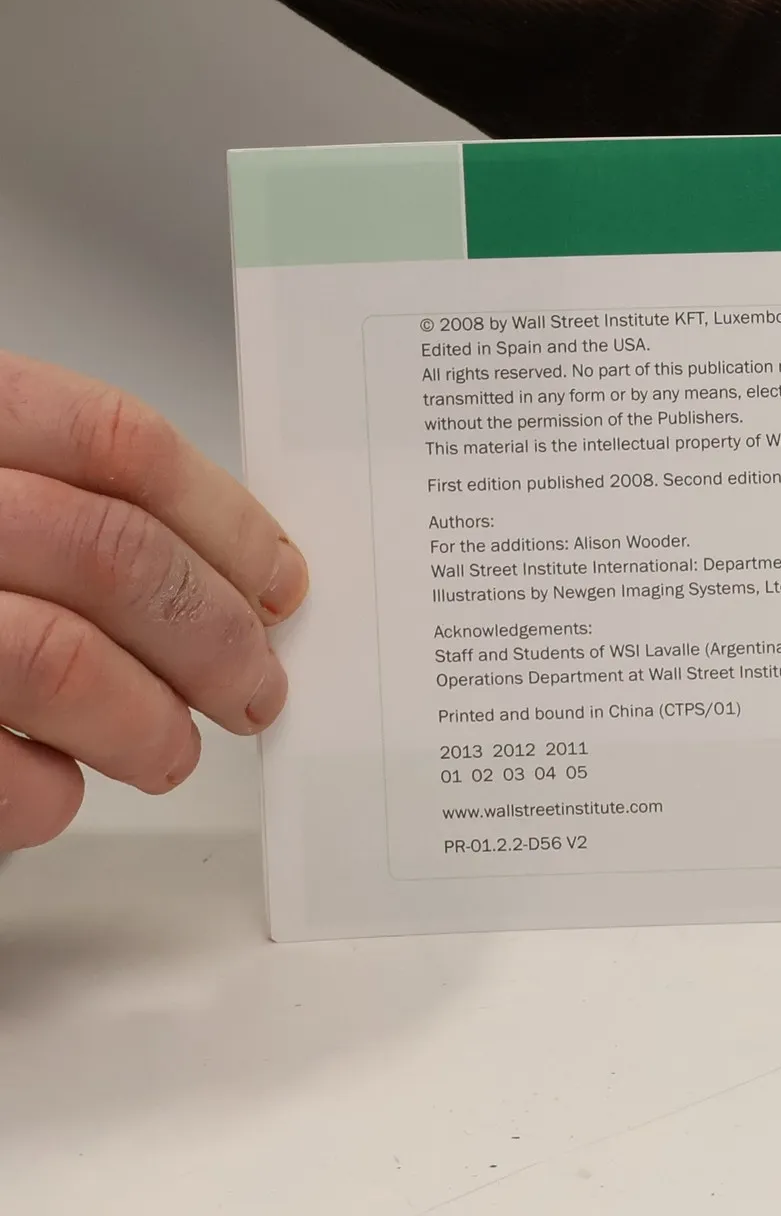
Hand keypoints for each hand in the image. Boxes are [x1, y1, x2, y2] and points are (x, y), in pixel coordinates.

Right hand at [0, 351, 306, 850]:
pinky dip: (43, 793)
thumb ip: (58, 498)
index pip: (120, 445)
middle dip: (213, 633)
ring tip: (169, 749)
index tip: (278, 581)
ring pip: (58, 661)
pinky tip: (53, 789)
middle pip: (111, 555)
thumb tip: (225, 573)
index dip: (224, 521)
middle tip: (255, 685)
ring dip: (146, 721)